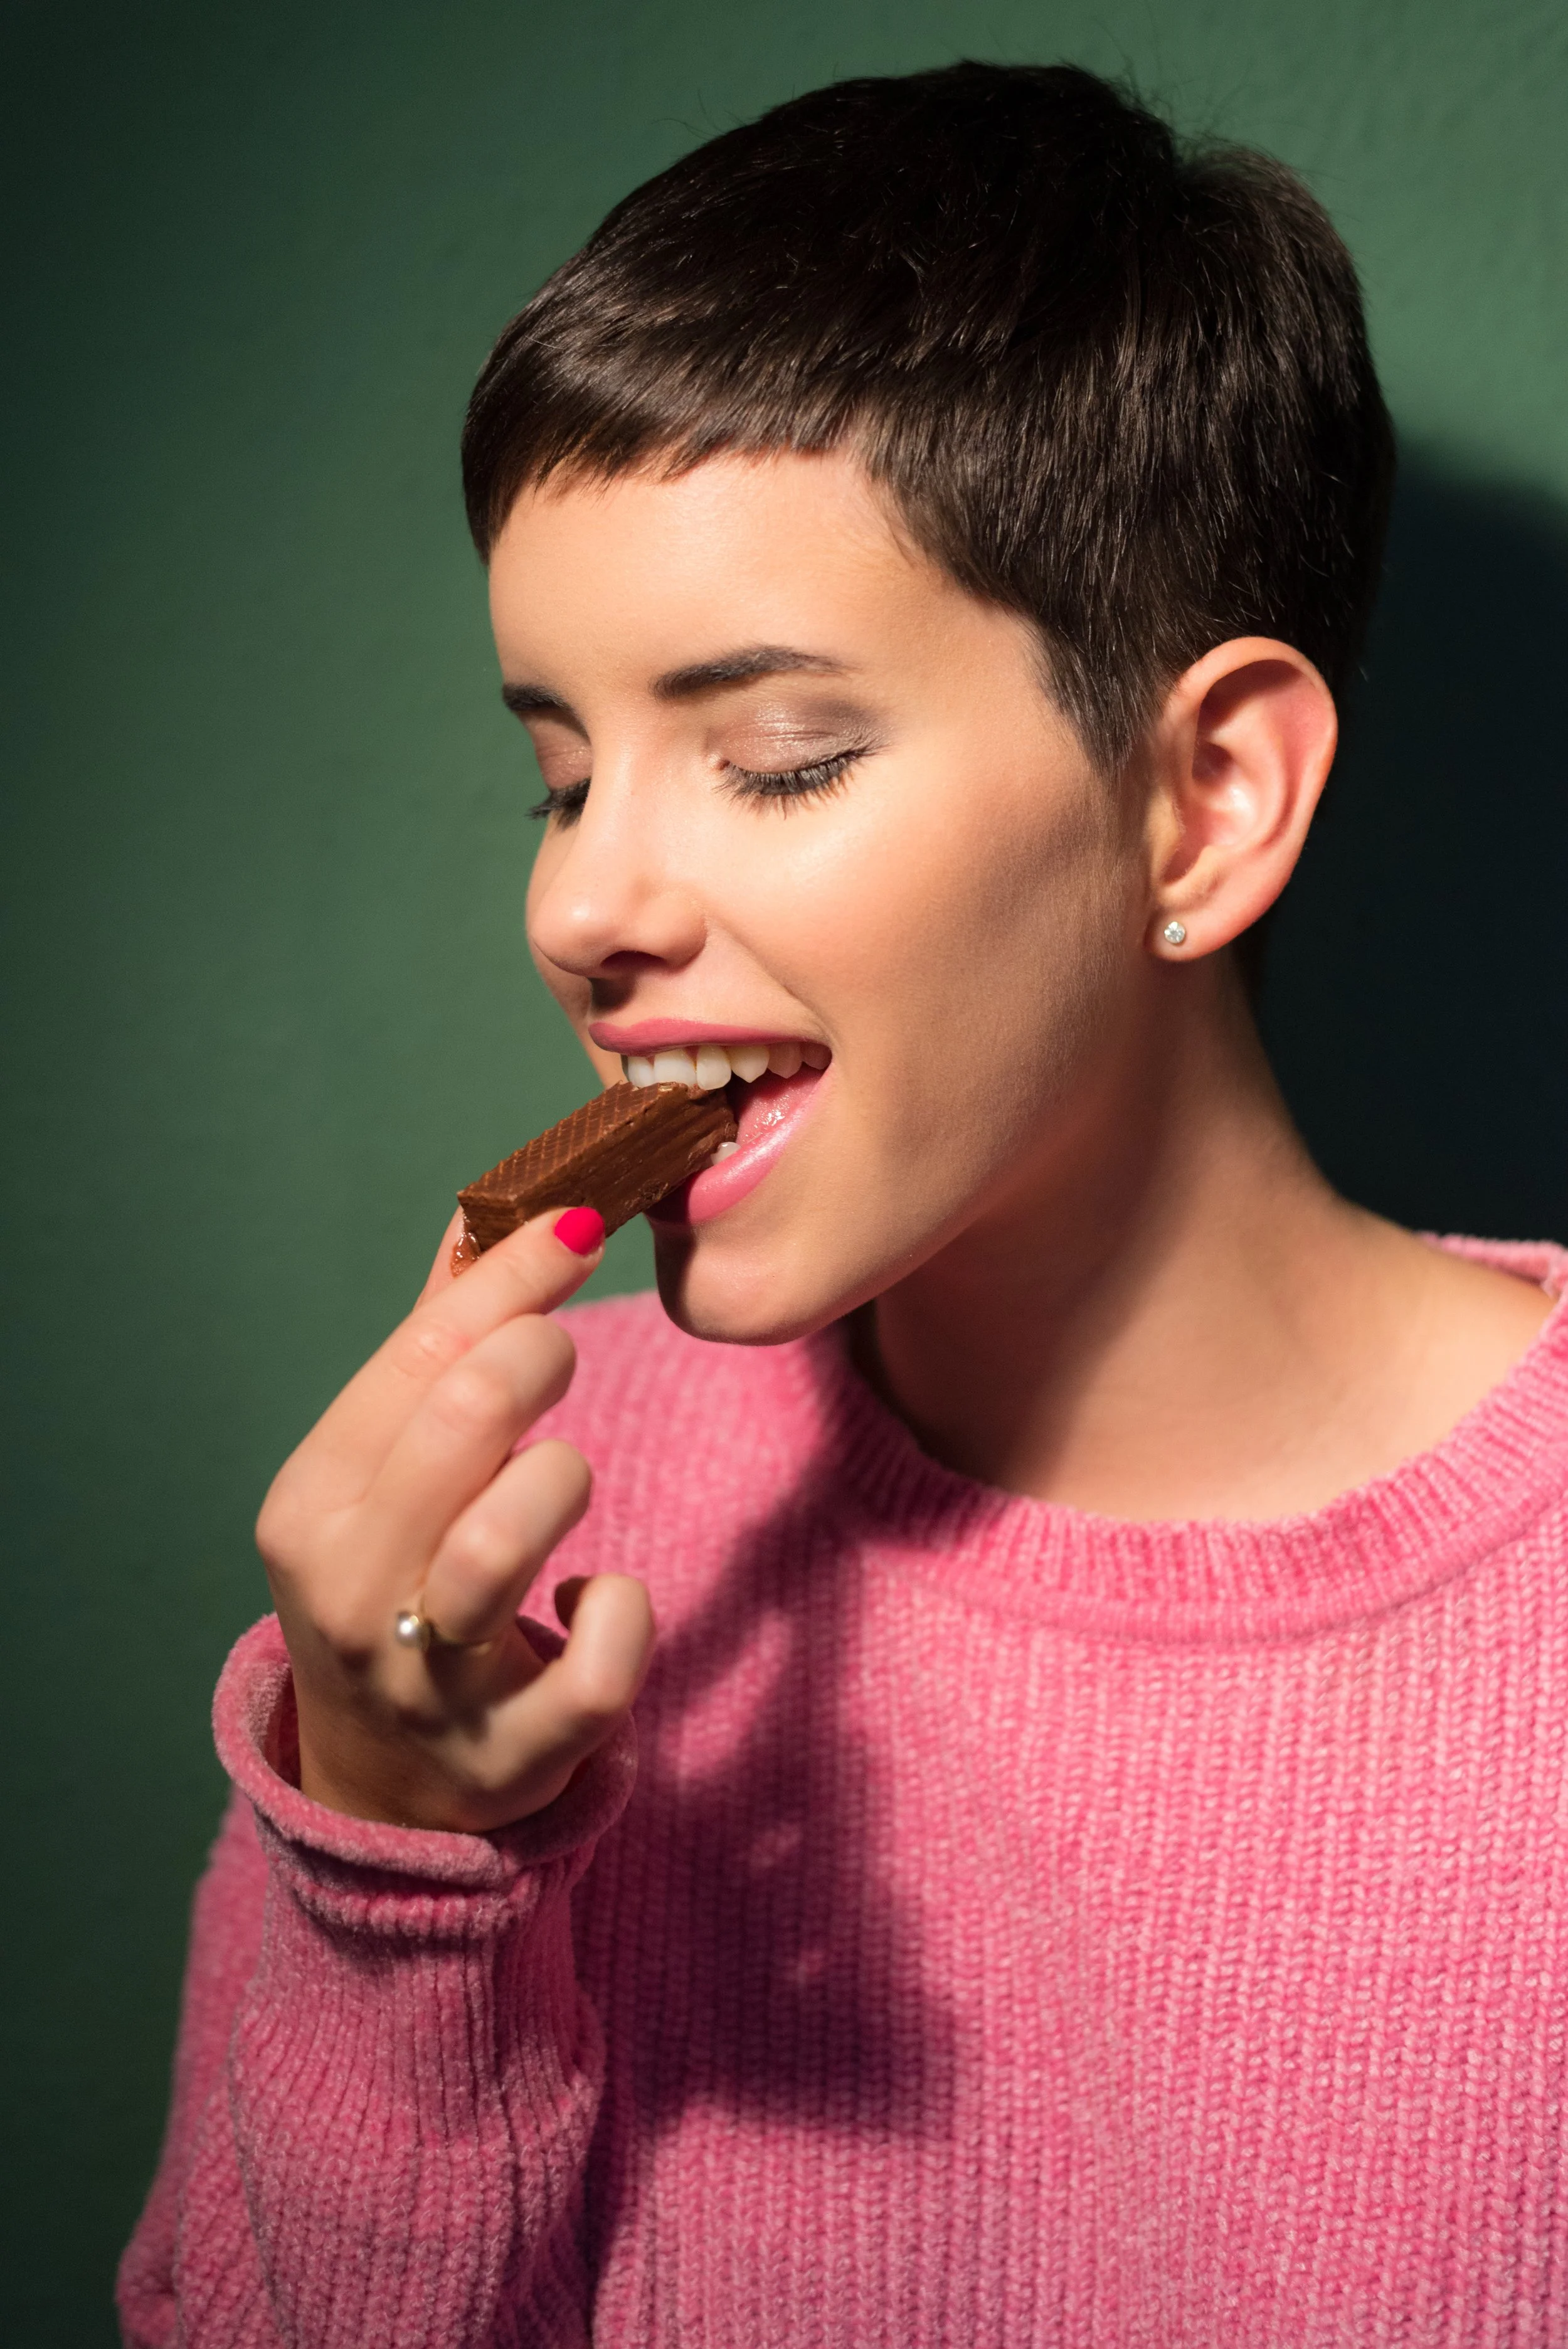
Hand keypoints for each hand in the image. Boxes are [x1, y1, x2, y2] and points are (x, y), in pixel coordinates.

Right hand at [255, 1210, 654, 1830]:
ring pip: (505, 1541)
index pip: (417, 1355)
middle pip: (459, 1423)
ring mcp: (426, 1683)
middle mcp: (350, 1592)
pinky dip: (621, 1614)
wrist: (388, 1787)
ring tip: (561, 1484)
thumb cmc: (398, 1584)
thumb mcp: (382, 1472)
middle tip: (561, 1356)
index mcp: (312, 1505)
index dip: (512, 1275)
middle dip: (535, 1358)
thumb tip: (479, 1216)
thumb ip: (433, 1347)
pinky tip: (595, 1599)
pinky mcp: (515, 1756)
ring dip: (560, 1483)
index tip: (579, 1225)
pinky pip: (598, 1669)